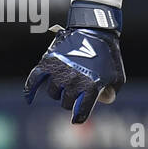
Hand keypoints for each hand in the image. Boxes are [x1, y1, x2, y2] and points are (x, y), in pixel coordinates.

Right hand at [24, 1, 124, 122]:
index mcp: (91, 86)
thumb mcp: (118, 75)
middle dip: (70, 101)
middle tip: (74, 94)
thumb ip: (113, 92)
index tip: (76, 119)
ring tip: (64, 84)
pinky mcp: (48, 62)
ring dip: (58, 92)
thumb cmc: (108, 54)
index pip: (81, 111)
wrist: (94, 29)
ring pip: (53, 93)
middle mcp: (74, 82)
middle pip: (66, 102)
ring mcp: (59, 72)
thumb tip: (103, 100)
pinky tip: (29, 98)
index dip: (79, 117)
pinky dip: (30, 90)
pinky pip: (34, 80)